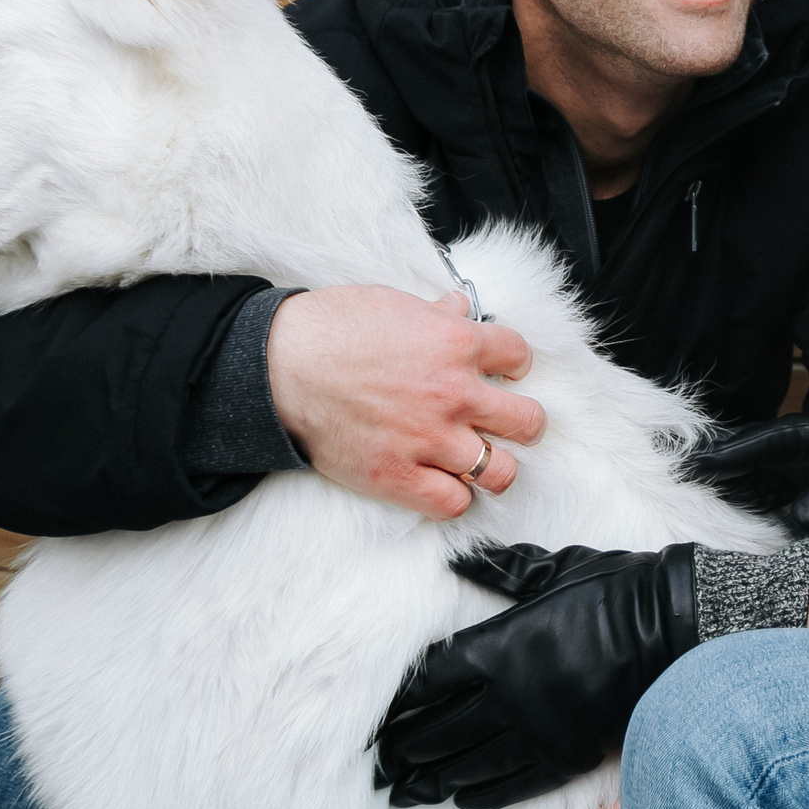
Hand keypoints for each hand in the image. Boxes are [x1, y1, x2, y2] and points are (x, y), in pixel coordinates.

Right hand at [268, 286, 542, 519]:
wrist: (281, 367)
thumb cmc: (331, 329)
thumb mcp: (393, 305)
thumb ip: (436, 313)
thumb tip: (460, 308)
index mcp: (455, 343)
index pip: (518, 356)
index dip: (513, 364)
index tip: (503, 371)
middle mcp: (454, 394)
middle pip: (527, 421)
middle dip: (521, 421)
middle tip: (504, 421)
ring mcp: (430, 440)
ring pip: (500, 470)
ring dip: (494, 465)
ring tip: (480, 459)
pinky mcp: (400, 477)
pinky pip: (454, 504)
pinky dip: (454, 496)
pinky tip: (443, 482)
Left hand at [375, 543, 697, 808]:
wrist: (670, 627)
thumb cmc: (612, 591)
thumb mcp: (551, 570)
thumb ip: (500, 571)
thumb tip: (459, 559)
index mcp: (499, 645)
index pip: (433, 680)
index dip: (402, 701)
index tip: (379, 715)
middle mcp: (509, 693)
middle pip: (440, 729)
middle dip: (405, 748)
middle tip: (378, 765)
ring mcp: (537, 728)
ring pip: (470, 762)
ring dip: (432, 777)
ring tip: (404, 789)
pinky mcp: (566, 754)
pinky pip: (514, 782)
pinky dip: (483, 792)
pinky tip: (461, 797)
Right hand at [686, 398, 808, 548]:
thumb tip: (799, 516)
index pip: (763, 445)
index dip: (726, 455)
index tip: (689, 464)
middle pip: (753, 470)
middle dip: (718, 481)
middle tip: (675, 494)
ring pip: (765, 494)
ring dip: (738, 507)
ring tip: (700, 526)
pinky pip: (790, 519)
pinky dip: (769, 533)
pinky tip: (749, 551)